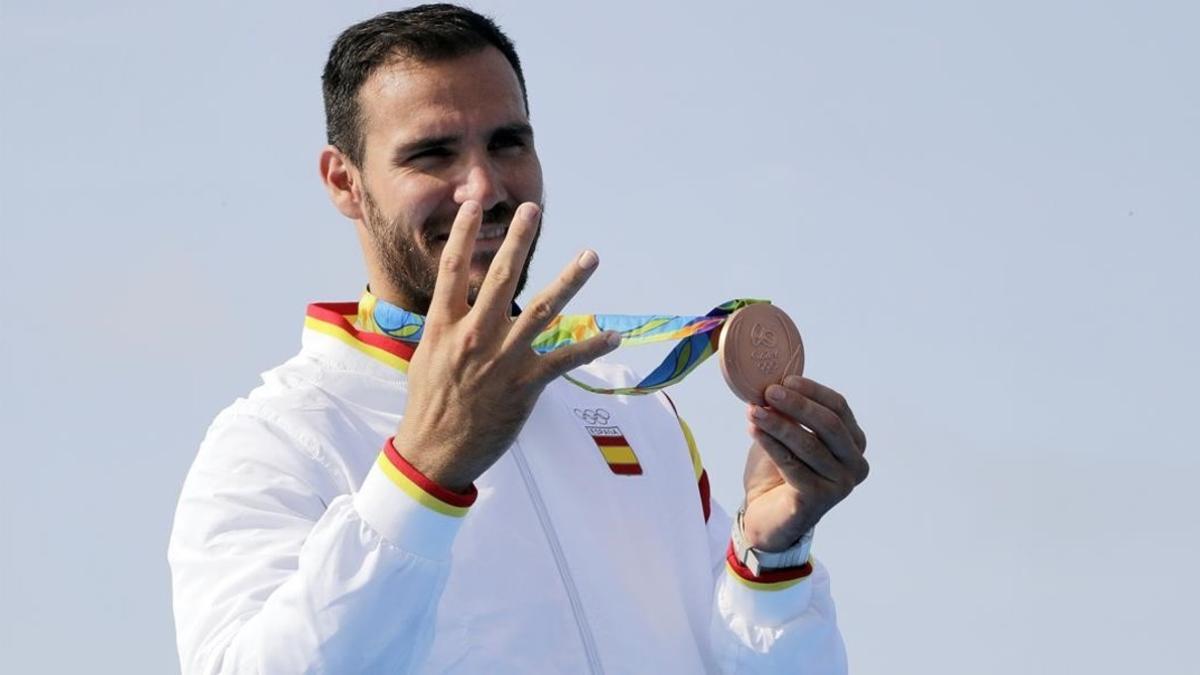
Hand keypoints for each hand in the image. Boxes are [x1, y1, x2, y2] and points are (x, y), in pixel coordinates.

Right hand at [393, 200, 619, 490]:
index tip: (472, 206)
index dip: (462, 235)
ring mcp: (502, 359)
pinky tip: (613, 335)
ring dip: (570, 281)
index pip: (453, 270)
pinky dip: (590, 346)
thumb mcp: (426, 356)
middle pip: (501, 278)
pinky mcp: (525, 384)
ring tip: (589, 256)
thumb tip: (456, 301)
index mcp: (444, 326)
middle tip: (532, 210)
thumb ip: (446, 325)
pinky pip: (564, 360)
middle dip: (519, 241)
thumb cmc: (429, 404)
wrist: (435, 451)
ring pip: (542, 311)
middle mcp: (474, 336)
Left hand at [740, 376, 868, 550]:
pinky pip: (793, 465)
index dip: (813, 391)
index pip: (840, 408)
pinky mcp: (820, 500)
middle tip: (769, 392)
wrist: (767, 515)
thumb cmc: (780, 471)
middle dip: (798, 405)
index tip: (785, 379)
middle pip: (829, 425)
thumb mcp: (788, 434)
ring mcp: (841, 485)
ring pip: (809, 445)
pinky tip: (753, 430)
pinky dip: (771, 444)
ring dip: (778, 424)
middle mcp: (855, 464)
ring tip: (754, 411)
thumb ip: (789, 412)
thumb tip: (776, 382)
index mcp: (854, 443)